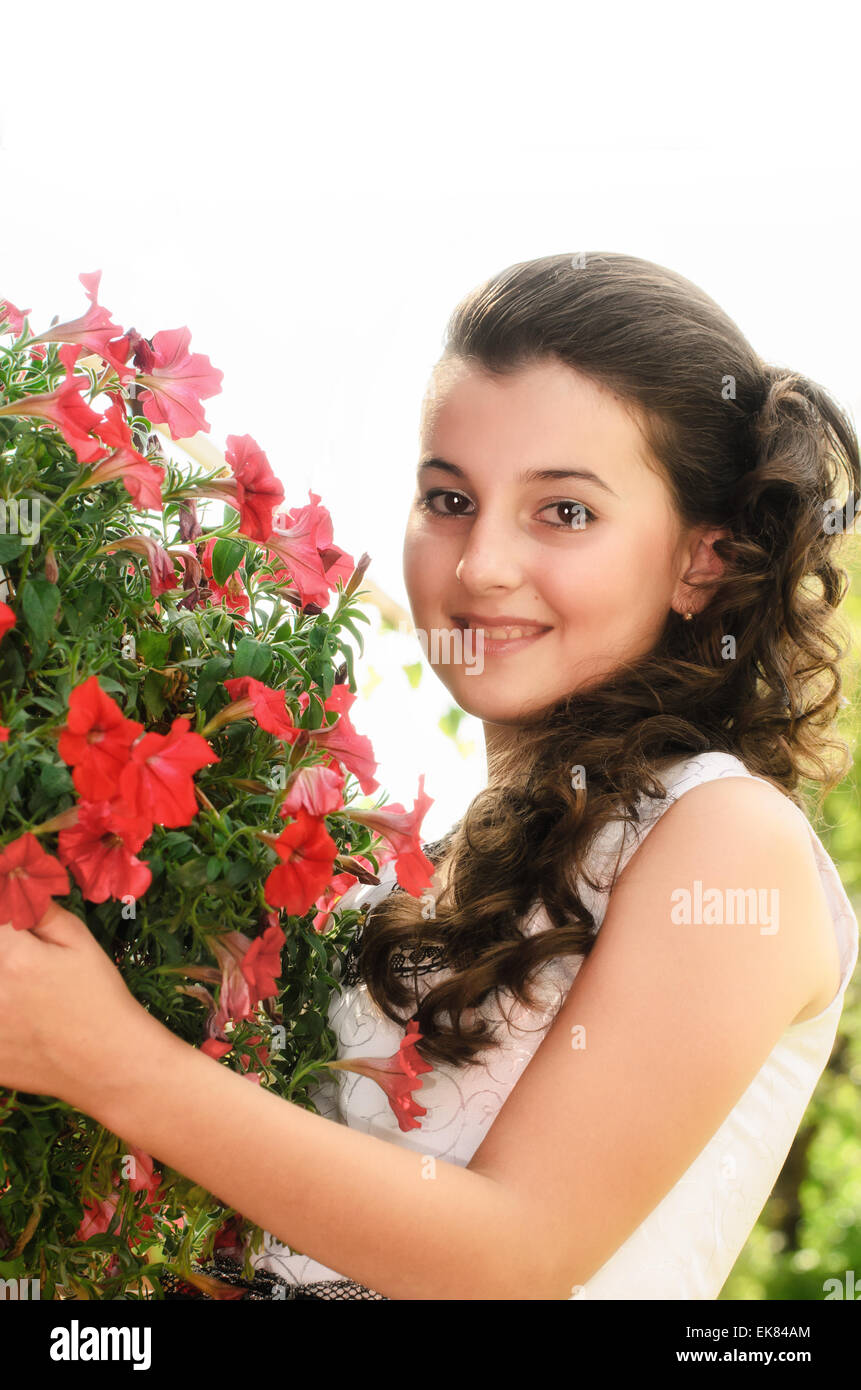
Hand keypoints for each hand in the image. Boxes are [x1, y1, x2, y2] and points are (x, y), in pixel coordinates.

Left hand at [0, 903, 150, 1111]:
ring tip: (14, 983)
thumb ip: (39, 910)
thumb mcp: (79, 942)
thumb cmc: (98, 997)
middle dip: (3, 950)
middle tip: (14, 959)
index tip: (11, 928)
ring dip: (1, 978)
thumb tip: (12, 881)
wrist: (107, 1063)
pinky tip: (13, 1006)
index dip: (1, 904)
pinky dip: (0, 1010)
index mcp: (13, 957)